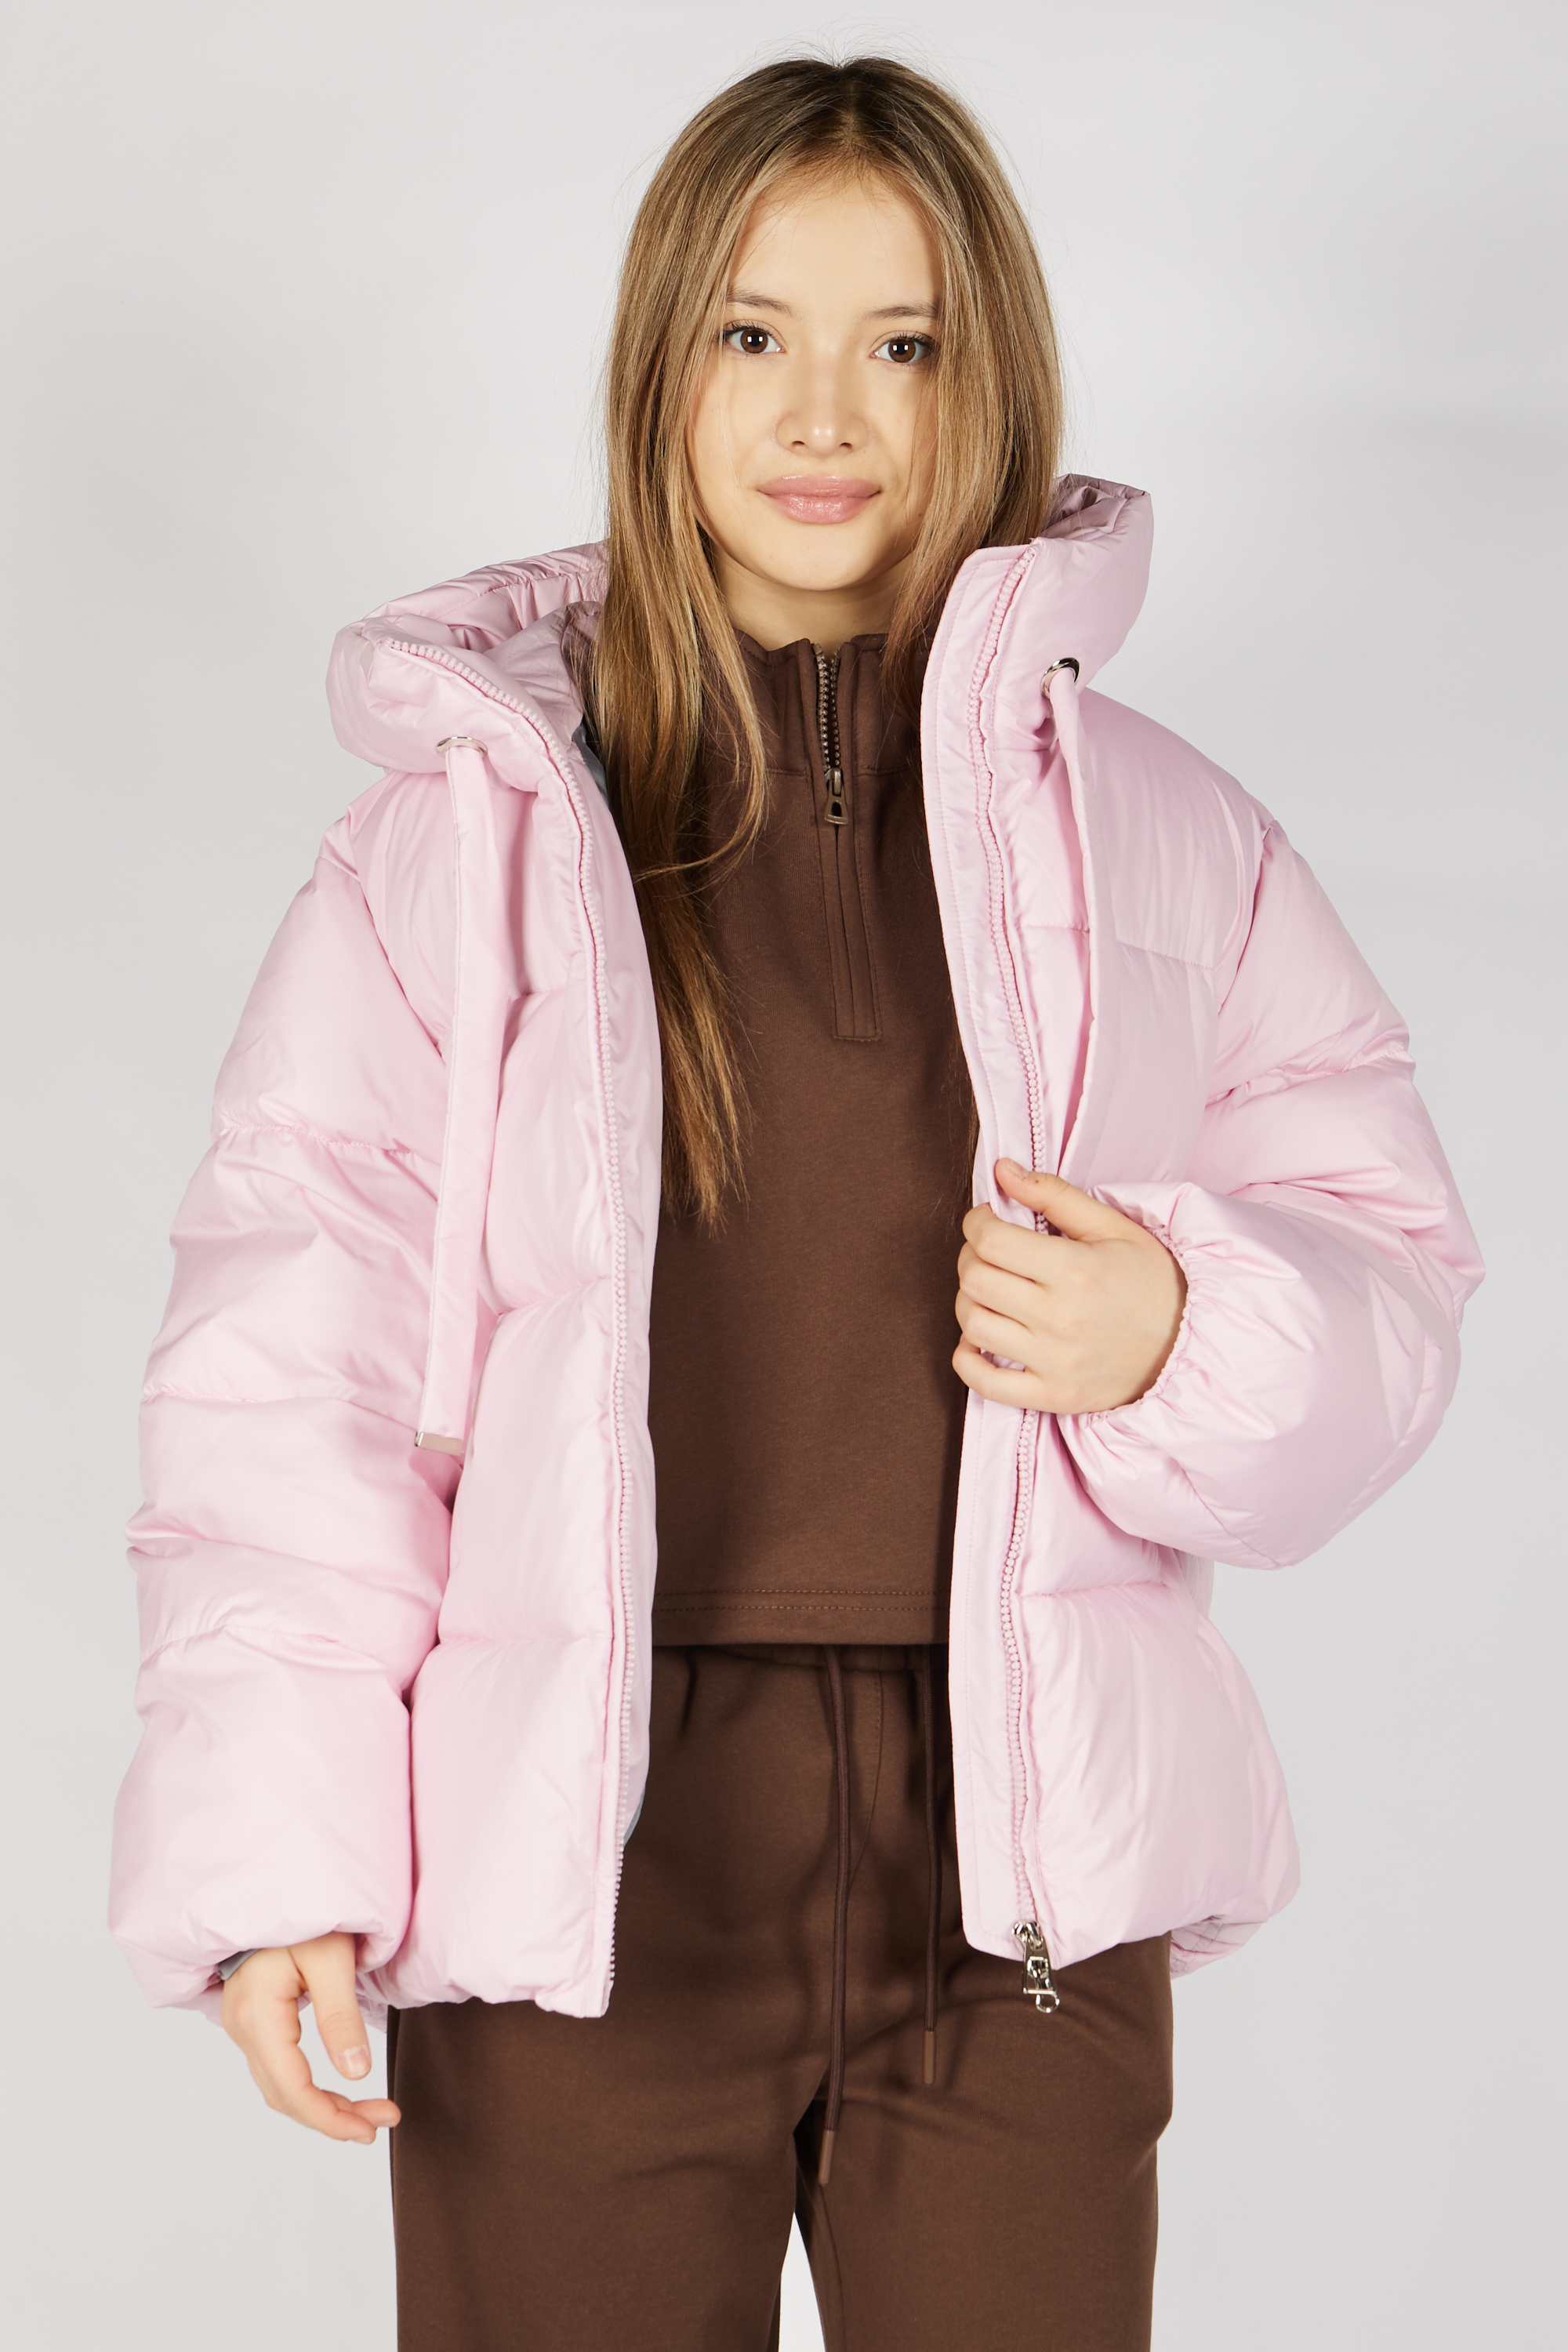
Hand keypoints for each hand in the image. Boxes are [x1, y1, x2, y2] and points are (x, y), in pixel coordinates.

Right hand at [221, 1932, 399, 2144]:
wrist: (274, 1884)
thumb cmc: (305, 1912)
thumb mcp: (332, 1958)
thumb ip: (341, 2017)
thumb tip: (356, 2074)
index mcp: (257, 2014)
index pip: (291, 2089)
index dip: (330, 2118)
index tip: (371, 2127)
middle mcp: (241, 2026)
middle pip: (283, 2095)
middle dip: (333, 2117)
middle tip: (380, 2121)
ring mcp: (242, 2024)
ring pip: (279, 2086)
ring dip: (322, 2105)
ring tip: (368, 2113)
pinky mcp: (252, 2019)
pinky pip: (277, 2068)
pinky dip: (307, 2086)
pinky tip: (336, 2090)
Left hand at [954, 1160, 1185, 1414]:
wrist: (1190, 1345)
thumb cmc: (1153, 1283)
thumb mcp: (1114, 1227)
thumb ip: (1054, 1195)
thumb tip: (1003, 1171)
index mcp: (1076, 1270)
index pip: (991, 1241)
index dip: (977, 1223)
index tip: (986, 1220)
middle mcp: (1060, 1318)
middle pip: (976, 1280)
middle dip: (971, 1257)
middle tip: (989, 1252)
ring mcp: (1054, 1362)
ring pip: (973, 1326)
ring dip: (970, 1302)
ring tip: (992, 1292)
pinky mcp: (1054, 1396)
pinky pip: (985, 1383)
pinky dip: (967, 1360)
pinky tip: (979, 1341)